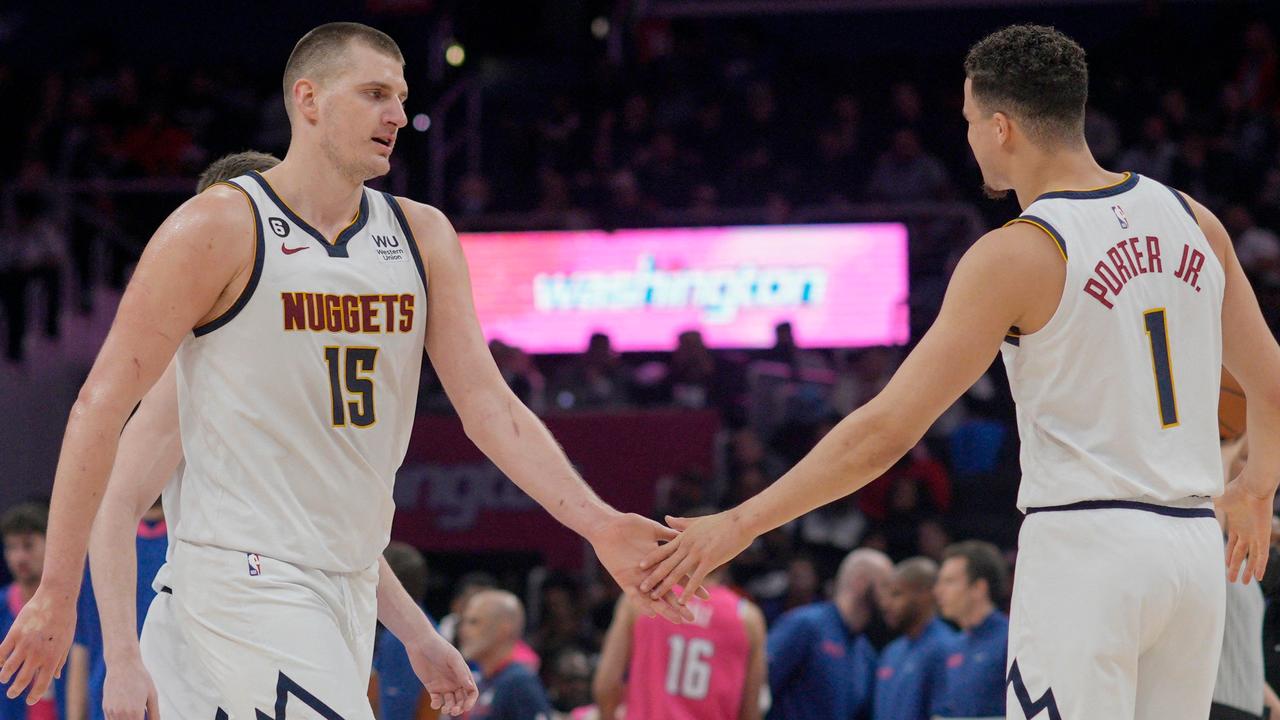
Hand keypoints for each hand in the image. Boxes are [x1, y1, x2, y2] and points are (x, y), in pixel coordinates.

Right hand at [0, 587, 74, 704]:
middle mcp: (38, 654)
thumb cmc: (65, 621)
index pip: (42, 684)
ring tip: (4, 679)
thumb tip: (55, 677)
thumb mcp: (67, 642)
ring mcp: (25, 644)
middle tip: (12, 693)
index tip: (30, 701)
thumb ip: (60, 661)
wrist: (57, 599)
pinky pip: (1, 652)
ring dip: (5, 676)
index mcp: (53, 657)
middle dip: (15, 690)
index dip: (35, 695)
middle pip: (22, 680)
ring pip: (8, 668)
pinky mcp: (15, 634)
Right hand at [102, 654, 159, 719]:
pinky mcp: (105, 708)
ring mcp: (111, 712)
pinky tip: (127, 713)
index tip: (146, 718)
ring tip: (135, 712)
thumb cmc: (140, 678)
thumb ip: (154, 713)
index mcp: (135, 712)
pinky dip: (118, 719)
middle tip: (141, 714)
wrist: (122, 664)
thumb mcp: (152, 695)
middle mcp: (121, 714)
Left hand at [405, 631, 476, 716]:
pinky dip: (436, 705)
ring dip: (450, 708)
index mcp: (463, 674)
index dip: (471, 701)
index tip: (466, 707)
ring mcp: (443, 685)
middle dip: (460, 707)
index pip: (471, 691)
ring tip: (445, 709)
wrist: (420, 643)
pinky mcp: (431, 687)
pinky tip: (435, 703)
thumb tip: (470, 687)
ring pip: (450, 702)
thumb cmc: (439, 647)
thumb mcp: (452, 658)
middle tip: (454, 711)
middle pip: (461, 700)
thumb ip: (461, 672)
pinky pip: (436, 700)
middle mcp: (455, 681)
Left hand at [589, 513, 702, 623]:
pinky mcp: (624, 580)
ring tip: (677, 621)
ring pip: (653, 599)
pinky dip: (642, 605)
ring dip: (665, 610)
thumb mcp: (652, 529)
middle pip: (669, 592)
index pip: (679, 577)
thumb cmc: (629, 525)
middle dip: (680, 606)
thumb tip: (684, 534)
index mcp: (658, 562)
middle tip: (693, 619)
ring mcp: (637, 579)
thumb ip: (668, 535)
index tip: (706, 598)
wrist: (607, 526)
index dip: (691, 587)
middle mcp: (649, 574)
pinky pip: (634, 596)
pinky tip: (651, 614)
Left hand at [638, 512, 753, 604]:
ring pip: (677, 573)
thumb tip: (666, 518)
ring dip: (665, 586)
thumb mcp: (697, 521)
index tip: (640, 566)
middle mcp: (687, 546)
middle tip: (642, 588)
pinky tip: (682, 601)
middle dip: (653, 576)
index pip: (663, 549)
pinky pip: (696, 579)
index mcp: (684, 537)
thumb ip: (681, 523)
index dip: (651, 559)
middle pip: (666, 564)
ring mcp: (697, 554)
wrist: (739, 522)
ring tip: (655, 596)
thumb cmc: (721, 522)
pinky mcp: (709, 561)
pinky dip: (688, 591)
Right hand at [1216, 474, 1276, 583]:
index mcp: (1236, 525)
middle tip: (1231, 579)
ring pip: (1252, 557)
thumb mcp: (1216, 501)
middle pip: (1240, 554)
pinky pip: (1262, 555)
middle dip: (1235, 566)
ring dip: (1248, 570)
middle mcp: (1246, 532)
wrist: (1251, 486)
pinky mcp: (1263, 536)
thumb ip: (1206, 507)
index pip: (1232, 544)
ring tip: (1245, 583)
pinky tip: (1258, 577)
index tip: (1225, 565)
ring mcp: (1255, 535)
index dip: (1229, 555)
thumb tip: (1185, 505)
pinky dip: (1260, 566)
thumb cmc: (1235, 491)